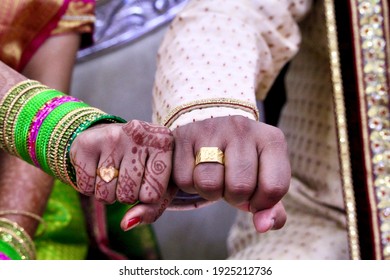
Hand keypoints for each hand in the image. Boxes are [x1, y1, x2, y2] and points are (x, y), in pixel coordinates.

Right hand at [69, 120, 173, 205]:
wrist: (118, 137)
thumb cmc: (146, 166)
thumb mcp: (160, 186)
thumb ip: (151, 210)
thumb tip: (126, 224)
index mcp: (164, 142)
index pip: (153, 195)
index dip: (147, 196)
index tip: (148, 180)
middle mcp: (139, 133)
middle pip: (127, 195)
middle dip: (126, 195)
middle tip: (128, 175)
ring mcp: (112, 136)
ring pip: (105, 194)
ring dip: (108, 194)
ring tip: (114, 173)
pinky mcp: (86, 142)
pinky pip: (86, 187)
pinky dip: (90, 188)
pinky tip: (98, 170)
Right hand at [170, 115, 290, 232]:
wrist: (213, 126)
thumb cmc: (242, 161)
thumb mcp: (262, 178)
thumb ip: (270, 207)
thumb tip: (263, 226)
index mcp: (271, 140)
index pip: (273, 187)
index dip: (261, 203)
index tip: (254, 195)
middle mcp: (243, 128)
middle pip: (239, 187)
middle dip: (233, 197)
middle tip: (230, 184)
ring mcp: (212, 129)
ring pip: (208, 183)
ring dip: (210, 192)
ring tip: (214, 177)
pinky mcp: (185, 136)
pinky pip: (185, 180)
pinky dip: (190, 185)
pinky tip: (196, 169)